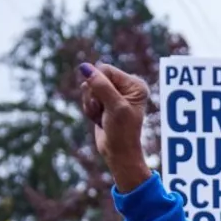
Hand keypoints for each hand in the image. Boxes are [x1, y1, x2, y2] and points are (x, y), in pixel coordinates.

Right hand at [79, 62, 151, 191]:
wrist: (118, 153)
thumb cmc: (122, 132)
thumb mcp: (114, 106)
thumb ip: (100, 85)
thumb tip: (84, 67)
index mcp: (135, 84)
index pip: (105, 69)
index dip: (98, 83)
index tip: (104, 102)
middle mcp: (126, 87)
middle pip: (95, 78)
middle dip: (93, 96)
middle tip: (103, 112)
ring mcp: (115, 94)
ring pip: (89, 88)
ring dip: (90, 104)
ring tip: (101, 117)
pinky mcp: (104, 102)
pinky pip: (87, 97)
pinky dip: (89, 109)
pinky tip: (98, 119)